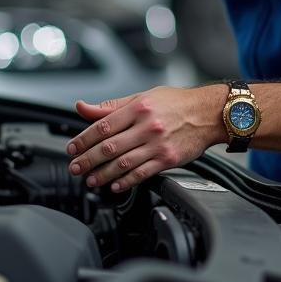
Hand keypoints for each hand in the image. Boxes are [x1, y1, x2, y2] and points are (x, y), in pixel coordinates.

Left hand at [66, 84, 226, 191]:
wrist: (208, 113)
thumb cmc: (175, 103)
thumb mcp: (142, 97)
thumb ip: (111, 106)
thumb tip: (83, 107)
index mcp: (138, 108)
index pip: (103, 125)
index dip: (84, 139)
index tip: (72, 148)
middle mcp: (147, 126)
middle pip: (109, 147)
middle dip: (88, 159)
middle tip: (75, 167)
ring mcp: (158, 145)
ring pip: (123, 163)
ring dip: (103, 174)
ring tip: (90, 180)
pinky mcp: (168, 159)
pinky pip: (142, 173)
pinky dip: (126, 181)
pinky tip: (115, 185)